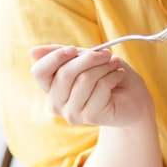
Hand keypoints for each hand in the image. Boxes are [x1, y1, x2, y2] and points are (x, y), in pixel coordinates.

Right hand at [29, 45, 152, 126]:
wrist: (134, 97)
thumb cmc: (108, 76)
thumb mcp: (86, 59)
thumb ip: (63, 55)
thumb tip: (32, 52)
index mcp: (51, 87)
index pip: (39, 72)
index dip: (55, 57)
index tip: (74, 49)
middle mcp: (57, 103)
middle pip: (64, 73)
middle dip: (89, 58)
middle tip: (107, 54)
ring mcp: (72, 113)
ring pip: (84, 79)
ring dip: (104, 67)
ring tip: (115, 65)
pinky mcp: (91, 116)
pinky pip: (100, 87)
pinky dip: (113, 76)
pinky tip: (119, 76)